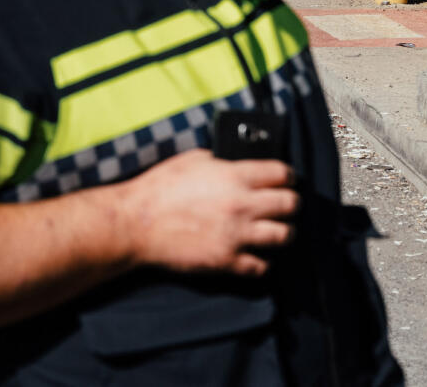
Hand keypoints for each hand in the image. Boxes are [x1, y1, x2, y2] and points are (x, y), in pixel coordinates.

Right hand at [123, 149, 297, 276]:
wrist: (135, 223)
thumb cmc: (157, 189)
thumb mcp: (190, 160)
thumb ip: (220, 161)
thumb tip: (236, 164)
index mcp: (233, 176)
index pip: (282, 173)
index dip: (285, 175)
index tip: (283, 179)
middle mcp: (241, 205)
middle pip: (291, 204)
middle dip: (288, 203)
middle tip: (281, 205)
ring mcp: (236, 235)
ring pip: (285, 236)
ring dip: (280, 232)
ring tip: (271, 230)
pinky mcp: (227, 260)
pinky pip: (261, 266)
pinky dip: (260, 261)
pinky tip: (252, 254)